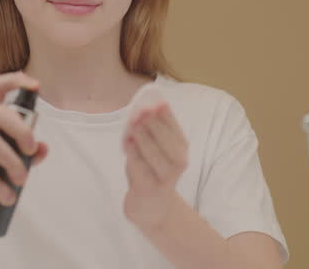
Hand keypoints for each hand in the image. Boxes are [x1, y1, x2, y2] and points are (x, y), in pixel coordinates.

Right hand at [0, 71, 48, 218]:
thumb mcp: (6, 162)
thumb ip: (27, 154)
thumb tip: (44, 148)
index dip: (15, 81)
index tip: (36, 86)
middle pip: (0, 113)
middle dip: (22, 131)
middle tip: (32, 151)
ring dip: (14, 163)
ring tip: (22, 181)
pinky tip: (7, 196)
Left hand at [122, 101, 188, 232]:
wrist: (152, 207)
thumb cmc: (152, 171)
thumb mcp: (155, 149)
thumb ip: (150, 132)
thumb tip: (139, 111)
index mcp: (181, 149)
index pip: (176, 129)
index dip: (166, 115)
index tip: (156, 102)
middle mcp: (178, 164)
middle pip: (170, 143)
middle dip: (155, 126)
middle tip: (143, 112)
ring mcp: (165, 178)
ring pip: (156, 157)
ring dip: (145, 139)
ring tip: (134, 126)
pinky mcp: (149, 188)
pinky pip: (141, 169)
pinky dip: (134, 155)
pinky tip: (128, 144)